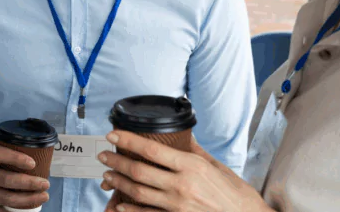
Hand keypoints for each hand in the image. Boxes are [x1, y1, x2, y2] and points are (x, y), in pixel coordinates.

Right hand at [0, 143, 50, 211]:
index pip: (0, 155)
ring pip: (8, 199)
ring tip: (44, 196)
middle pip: (8, 181)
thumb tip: (35, 153)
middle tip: (45, 183)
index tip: (33, 163)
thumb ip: (7, 150)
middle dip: (30, 183)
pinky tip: (30, 211)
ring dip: (28, 200)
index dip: (17, 159)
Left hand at [98, 131, 271, 211]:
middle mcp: (182, 185)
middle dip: (116, 162)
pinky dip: (130, 210)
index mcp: (192, 166)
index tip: (112, 135)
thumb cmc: (236, 194)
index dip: (128, 141)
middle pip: (139, 171)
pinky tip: (119, 204)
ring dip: (119, 183)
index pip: (152, 150)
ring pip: (139, 193)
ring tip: (107, 176)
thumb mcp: (217, 167)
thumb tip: (182, 136)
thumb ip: (195, 152)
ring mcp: (178, 206)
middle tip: (103, 156)